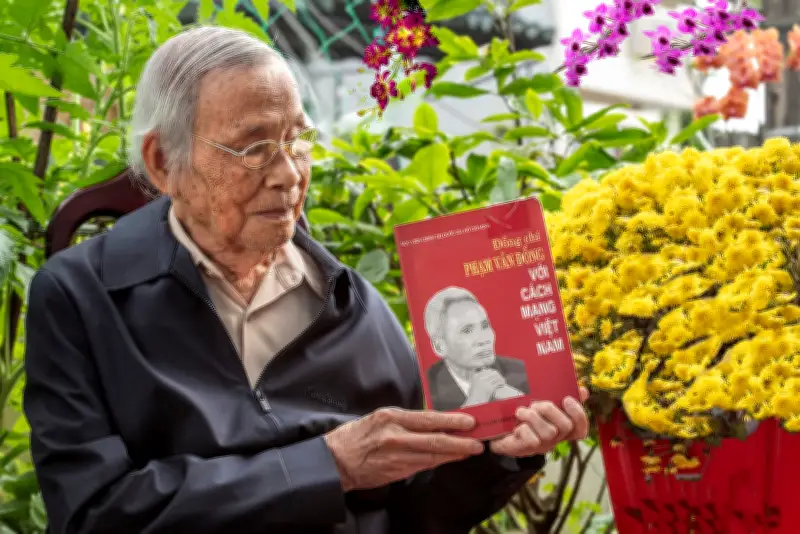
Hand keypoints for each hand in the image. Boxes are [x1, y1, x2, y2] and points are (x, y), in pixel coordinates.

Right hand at [324, 407, 483, 491]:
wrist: (337, 460)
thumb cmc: (357, 436)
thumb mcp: (379, 418)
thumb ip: (404, 420)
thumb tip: (432, 420)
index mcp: (391, 417)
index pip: (428, 418)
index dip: (451, 421)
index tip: (469, 421)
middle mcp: (395, 436)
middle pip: (434, 439)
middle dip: (459, 441)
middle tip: (478, 441)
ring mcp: (397, 456)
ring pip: (432, 454)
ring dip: (454, 453)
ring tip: (470, 450)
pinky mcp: (397, 471)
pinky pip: (423, 465)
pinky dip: (439, 461)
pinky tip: (451, 459)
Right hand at [464, 368, 507, 405]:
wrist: (474, 404)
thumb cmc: (474, 397)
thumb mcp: (474, 386)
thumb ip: (479, 379)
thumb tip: (486, 372)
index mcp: (476, 376)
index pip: (487, 371)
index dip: (493, 373)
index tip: (496, 376)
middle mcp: (480, 378)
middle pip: (492, 373)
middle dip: (498, 375)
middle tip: (501, 379)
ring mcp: (485, 383)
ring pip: (497, 377)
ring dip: (501, 379)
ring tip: (503, 382)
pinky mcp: (490, 388)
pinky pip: (498, 383)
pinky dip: (501, 383)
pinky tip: (502, 385)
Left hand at [489, 387, 589, 456]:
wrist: (494, 427)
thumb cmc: (520, 414)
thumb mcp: (539, 403)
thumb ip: (559, 396)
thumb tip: (583, 390)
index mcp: (559, 428)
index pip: (580, 428)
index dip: (579, 414)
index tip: (567, 399)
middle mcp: (553, 439)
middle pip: (566, 426)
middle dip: (550, 410)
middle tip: (535, 404)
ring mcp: (540, 446)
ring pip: (549, 432)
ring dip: (533, 417)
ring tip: (521, 412)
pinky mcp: (525, 450)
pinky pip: (532, 440)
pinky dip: (523, 429)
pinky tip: (516, 426)